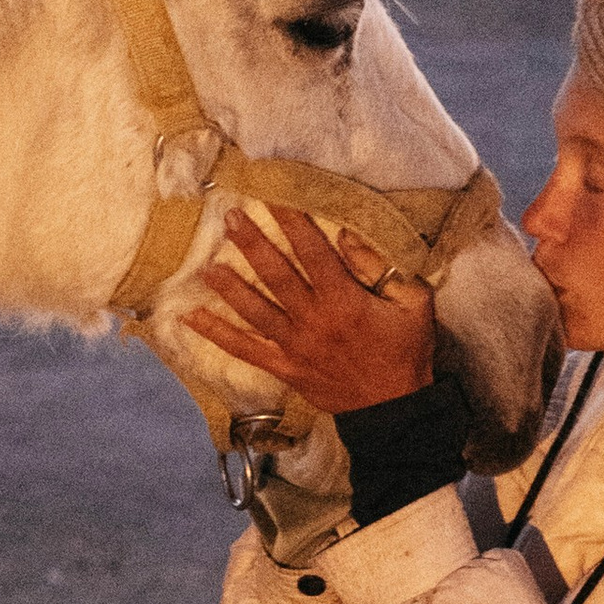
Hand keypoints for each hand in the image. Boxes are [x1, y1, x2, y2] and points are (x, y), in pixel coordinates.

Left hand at [183, 206, 437, 415]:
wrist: (395, 409)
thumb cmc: (406, 351)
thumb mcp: (413, 303)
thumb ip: (379, 267)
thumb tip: (347, 235)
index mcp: (345, 301)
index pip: (313, 251)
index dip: (293, 221)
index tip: (275, 194)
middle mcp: (314, 320)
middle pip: (275, 275)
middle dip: (252, 243)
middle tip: (230, 217)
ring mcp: (295, 346)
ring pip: (254, 310)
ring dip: (228, 285)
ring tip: (206, 263)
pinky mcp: (284, 368)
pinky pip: (245, 349)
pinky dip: (216, 334)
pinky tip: (191, 318)